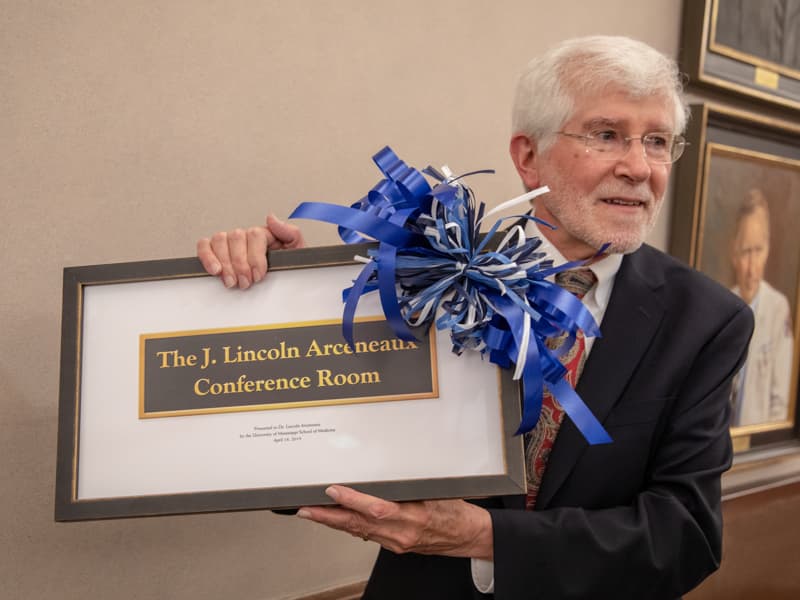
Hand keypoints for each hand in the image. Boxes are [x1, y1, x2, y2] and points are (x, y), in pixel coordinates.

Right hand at [196, 214, 304, 288]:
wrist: (283, 285)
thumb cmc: (287, 268)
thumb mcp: (297, 251)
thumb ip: (290, 233)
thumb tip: (272, 218)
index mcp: (265, 234)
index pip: (255, 235)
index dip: (255, 257)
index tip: (258, 275)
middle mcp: (246, 236)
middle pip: (236, 237)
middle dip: (240, 264)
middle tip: (246, 282)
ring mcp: (230, 243)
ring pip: (220, 240)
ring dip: (225, 263)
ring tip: (232, 281)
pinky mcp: (216, 252)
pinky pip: (205, 245)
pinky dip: (206, 256)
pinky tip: (215, 270)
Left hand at [297, 485, 492, 559]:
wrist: (468, 535)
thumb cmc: (455, 511)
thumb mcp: (436, 490)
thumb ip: (408, 486)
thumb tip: (384, 473)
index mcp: (414, 515)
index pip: (376, 509)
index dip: (352, 501)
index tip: (333, 491)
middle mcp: (402, 532)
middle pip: (358, 525)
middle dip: (328, 517)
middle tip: (306, 510)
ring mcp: (397, 542)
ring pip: (358, 532)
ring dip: (333, 523)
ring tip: (312, 514)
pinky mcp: (395, 547)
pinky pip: (367, 537)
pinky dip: (349, 528)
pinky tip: (337, 522)